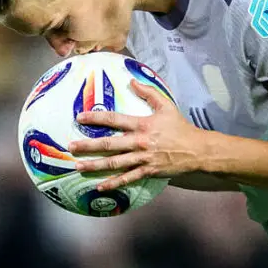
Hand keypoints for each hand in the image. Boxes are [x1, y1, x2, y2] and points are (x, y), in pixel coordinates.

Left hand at [68, 79, 209, 190]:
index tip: (79, 118)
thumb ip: (148, 92)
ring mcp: (143, 159)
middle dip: (88, 145)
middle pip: (109, 143)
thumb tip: (132, 80)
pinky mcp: (148, 172)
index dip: (95, 117)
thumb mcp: (166, 105)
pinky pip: (127, 179)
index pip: (114, 119)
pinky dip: (113, 183)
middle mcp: (139, 142)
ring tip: (78, 166)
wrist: (197, 150)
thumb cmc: (180, 127)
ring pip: (114, 163)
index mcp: (142, 125)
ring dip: (95, 165)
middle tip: (71, 147)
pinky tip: (99, 186)